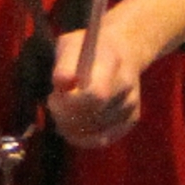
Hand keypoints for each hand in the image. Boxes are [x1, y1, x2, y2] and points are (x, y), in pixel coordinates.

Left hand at [49, 17, 147, 147]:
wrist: (122, 51)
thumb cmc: (87, 49)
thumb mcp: (69, 45)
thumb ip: (64, 65)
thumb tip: (60, 84)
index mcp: (110, 62)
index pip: (96, 94)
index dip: (70, 104)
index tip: (52, 97)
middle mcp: (126, 85)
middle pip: (95, 116)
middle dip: (66, 118)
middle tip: (53, 105)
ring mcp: (131, 104)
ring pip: (97, 131)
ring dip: (71, 127)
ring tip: (63, 111)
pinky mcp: (131, 119)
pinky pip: (104, 139)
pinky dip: (83, 138)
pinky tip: (71, 127)